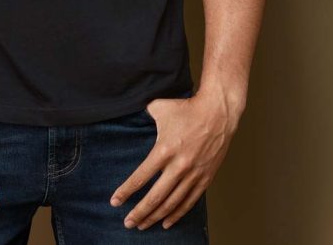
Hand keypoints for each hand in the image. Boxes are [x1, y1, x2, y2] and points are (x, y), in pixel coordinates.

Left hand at [109, 91, 237, 230]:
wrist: (217, 113)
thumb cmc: (186, 108)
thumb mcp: (158, 107)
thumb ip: (143, 114)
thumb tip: (131, 114)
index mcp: (164, 150)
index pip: (141, 177)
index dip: (126, 191)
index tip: (115, 202)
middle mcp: (178, 166)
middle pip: (155, 197)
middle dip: (139, 212)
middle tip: (127, 223)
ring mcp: (193, 174)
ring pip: (171, 204)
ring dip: (155, 217)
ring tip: (142, 225)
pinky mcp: (205, 178)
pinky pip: (189, 202)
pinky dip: (177, 215)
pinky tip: (166, 223)